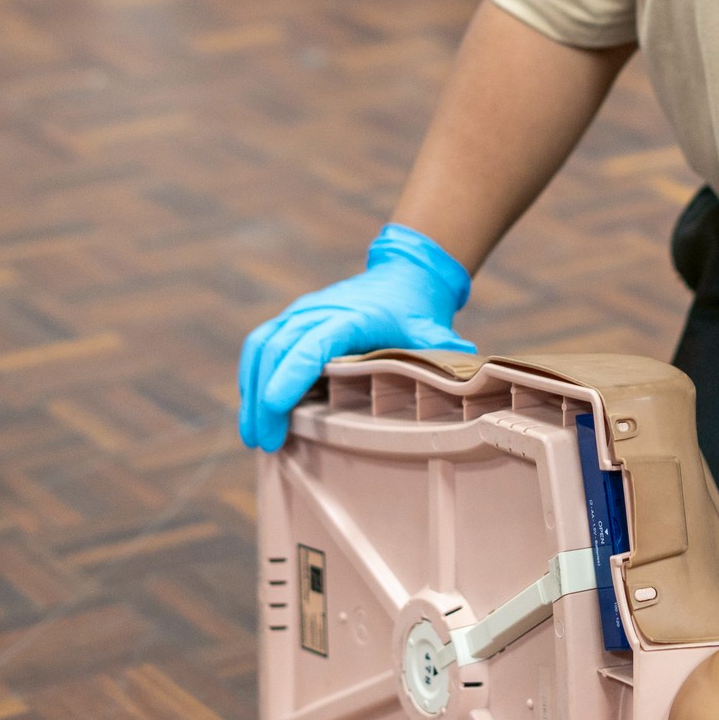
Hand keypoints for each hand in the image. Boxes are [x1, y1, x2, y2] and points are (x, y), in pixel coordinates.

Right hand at [236, 224, 474, 450]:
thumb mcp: (432, 330)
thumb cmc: (415, 311)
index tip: (275, 408)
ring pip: (261, 347)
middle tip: (264, 443)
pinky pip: (260, 345)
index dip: (291, 375)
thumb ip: (443, 352)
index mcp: (351, 315)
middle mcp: (318, 310)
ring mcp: (300, 313)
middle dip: (263, 399)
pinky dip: (251, 377)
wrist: (402, 276)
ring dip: (250, 391)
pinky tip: (252, 410)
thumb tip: (468, 375)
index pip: (312, 345)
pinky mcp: (290, 320)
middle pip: (277, 350)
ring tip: (254, 435)